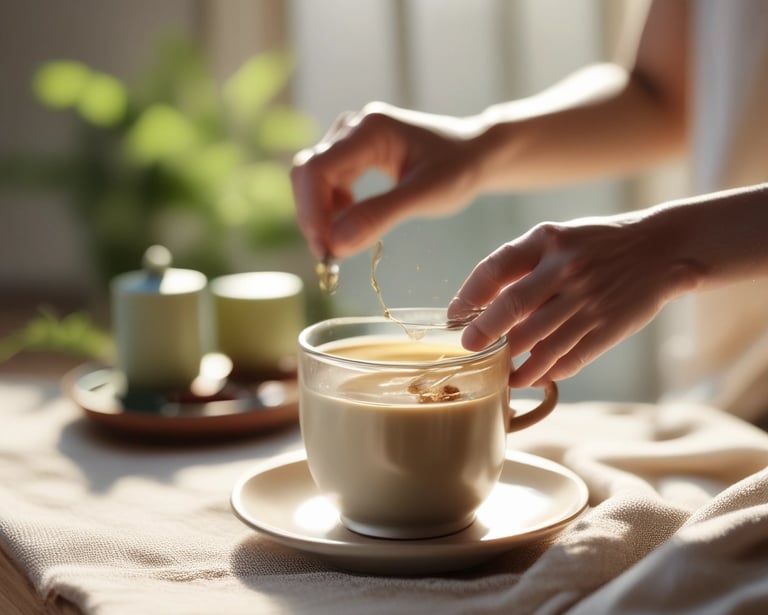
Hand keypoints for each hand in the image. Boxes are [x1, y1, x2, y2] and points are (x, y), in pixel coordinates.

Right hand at [291, 102, 483, 258]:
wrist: (475, 153)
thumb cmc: (458, 170)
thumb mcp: (424, 196)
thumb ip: (380, 216)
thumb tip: (336, 245)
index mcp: (369, 130)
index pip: (318, 169)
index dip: (313, 211)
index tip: (324, 250)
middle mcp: (352, 128)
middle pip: (308, 173)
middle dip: (313, 216)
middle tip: (329, 256)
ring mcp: (350, 139)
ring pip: (313, 179)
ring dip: (320, 214)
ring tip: (342, 243)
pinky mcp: (352, 153)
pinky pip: (326, 182)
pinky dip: (331, 209)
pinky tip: (350, 224)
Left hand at [447, 212, 697, 386]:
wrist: (661, 250)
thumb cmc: (596, 245)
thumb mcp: (558, 239)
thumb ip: (522, 265)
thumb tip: (479, 304)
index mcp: (547, 240)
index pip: (495, 268)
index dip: (469, 295)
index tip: (454, 315)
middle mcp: (566, 268)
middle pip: (513, 307)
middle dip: (484, 333)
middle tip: (468, 348)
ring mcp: (588, 300)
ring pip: (538, 341)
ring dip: (512, 362)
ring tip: (499, 371)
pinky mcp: (606, 328)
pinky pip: (567, 359)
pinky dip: (544, 373)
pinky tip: (531, 377)